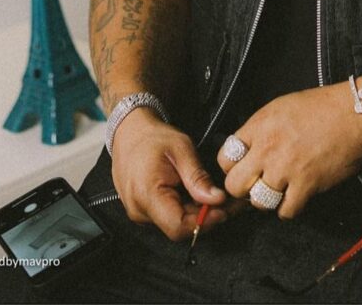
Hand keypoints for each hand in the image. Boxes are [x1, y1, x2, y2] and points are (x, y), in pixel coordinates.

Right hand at [111, 108, 229, 239]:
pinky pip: (169, 216)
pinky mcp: (143, 212)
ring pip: (176, 223)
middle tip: (232, 203)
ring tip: (218, 197)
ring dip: (199, 213)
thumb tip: (218, 199)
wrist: (129, 133)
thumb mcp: (181, 148)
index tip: (225, 209)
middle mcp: (139, 210)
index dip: (205, 221)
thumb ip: (198, 177)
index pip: (178, 226)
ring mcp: (139, 213)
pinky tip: (200, 196)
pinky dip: (187, 208)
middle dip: (207, 217)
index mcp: (146, 194)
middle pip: (179, 227)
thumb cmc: (153, 137)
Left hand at [216, 82, 361, 218]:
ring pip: (258, 202)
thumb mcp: (281, 107)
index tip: (243, 169)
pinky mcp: (306, 185)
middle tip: (257, 184)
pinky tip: (297, 196)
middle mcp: (268, 148)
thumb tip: (248, 150)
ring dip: (268, 199)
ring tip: (280, 190)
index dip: (232, 167)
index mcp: (259, 125)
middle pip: (234, 184)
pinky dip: (290, 208)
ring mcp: (286, 168)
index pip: (225, 158)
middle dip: (243, 188)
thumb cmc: (322, 107)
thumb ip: (260, 129)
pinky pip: (285, 211)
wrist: (355, 113)